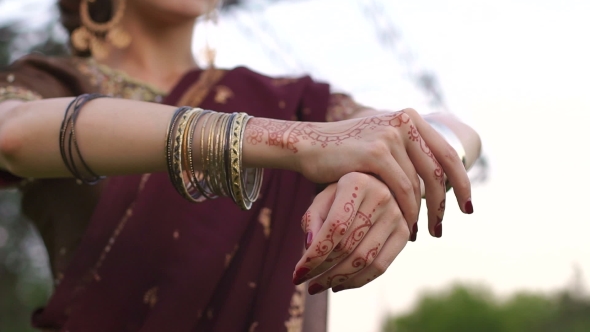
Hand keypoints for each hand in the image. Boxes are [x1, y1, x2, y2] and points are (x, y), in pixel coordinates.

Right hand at [245, 109, 471, 237]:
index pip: (447, 153)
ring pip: (419, 184)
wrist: (308, 145)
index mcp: (410, 118)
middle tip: (443, 228)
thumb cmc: (344, 153)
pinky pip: (401, 189)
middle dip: (445, 204)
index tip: (466, 207)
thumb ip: (407, 154)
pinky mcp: (375, 152)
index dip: (462, 182)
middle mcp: (405, 121)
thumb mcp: (381, 144)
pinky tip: (405, 227)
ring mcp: (390, 135)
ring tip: (421, 233)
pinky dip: (406, 211)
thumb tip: (436, 181)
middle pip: (439, 170)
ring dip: (422, 213)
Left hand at [292, 172, 409, 293]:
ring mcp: (396, 215)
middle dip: (322, 268)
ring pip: (364, 259)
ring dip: (337, 278)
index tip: (297, 272)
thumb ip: (313, 219)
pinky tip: (338, 285)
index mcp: (357, 183)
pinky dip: (357, 280)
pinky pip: (381, 266)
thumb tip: (309, 247)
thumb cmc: (341, 194)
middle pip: (348, 245)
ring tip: (318, 285)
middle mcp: (381, 196)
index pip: (335, 226)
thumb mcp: (323, 199)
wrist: (375, 184)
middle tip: (303, 280)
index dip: (315, 253)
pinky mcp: (405, 233)